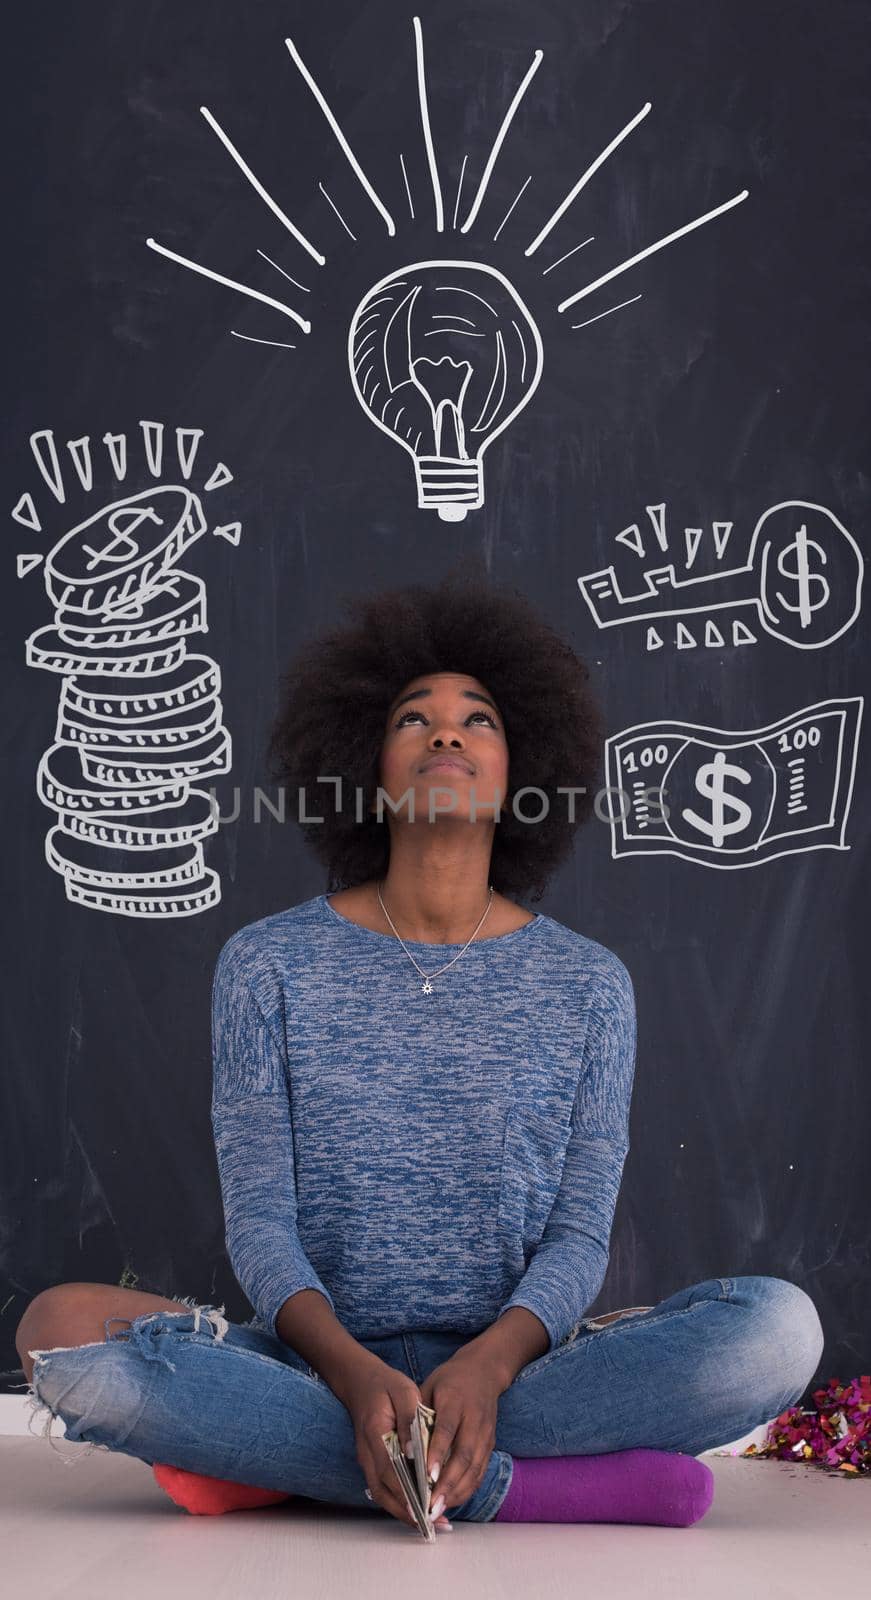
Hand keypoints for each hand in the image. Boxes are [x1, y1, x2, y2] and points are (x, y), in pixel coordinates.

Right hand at [339, 1354, 450, 1528]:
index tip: (426, 1508)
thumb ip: (410, 1419)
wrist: (360, 1382)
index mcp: (376, 1434)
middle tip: (434, 1523)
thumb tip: (416, 1450)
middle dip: (409, 1511)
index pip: (391, 1470)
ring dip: (404, 1512)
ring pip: (382, 1495)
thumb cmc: (385, 1385)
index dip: (408, 1492)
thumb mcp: (404, 1391)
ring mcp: (367, 1461)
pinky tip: (417, 1508)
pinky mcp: (372, 1464)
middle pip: (385, 1492)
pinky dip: (399, 1503)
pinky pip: (383, 1489)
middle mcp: (368, 1454)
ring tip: (429, 1523)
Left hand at [418, 1348, 504, 1514]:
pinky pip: (480, 1471)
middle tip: (430, 1505)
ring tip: (438, 1510)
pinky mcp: (491, 1444)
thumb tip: (404, 1444)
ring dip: (457, 1492)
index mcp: (455, 1400)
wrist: (484, 1371)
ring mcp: (485, 1433)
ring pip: (474, 1468)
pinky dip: (467, 1489)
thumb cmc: (450, 1380)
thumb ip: (418, 1413)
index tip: (427, 1475)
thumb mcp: (430, 1387)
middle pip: (464, 1455)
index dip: (438, 1453)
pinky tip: (451, 1501)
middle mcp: (474, 1419)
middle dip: (447, 1484)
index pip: (447, 1429)